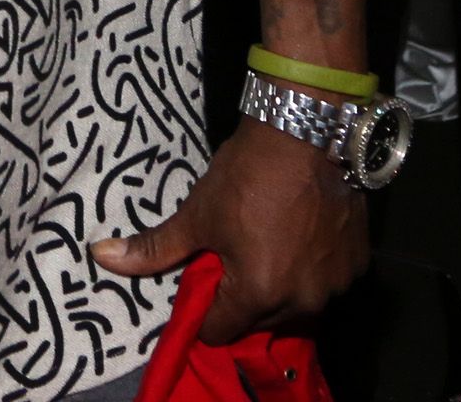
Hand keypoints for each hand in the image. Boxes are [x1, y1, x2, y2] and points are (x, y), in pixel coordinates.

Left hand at [92, 118, 367, 341]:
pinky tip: (299, 236)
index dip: (206, 306)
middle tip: (236, 253)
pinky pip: (325, 282)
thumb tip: (102, 257)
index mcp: (259, 293)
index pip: (221, 329)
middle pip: (259, 320)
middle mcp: (302, 300)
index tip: (205, 277)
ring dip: (280, 285)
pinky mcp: (358, 264)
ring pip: (295, 304)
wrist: (305, 131)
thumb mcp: (196, 213)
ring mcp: (335, 283)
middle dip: (243, 295)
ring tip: (268, 241)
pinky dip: (311, 268)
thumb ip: (154, 248)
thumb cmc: (246, 175)